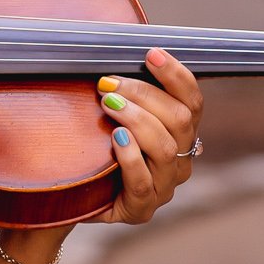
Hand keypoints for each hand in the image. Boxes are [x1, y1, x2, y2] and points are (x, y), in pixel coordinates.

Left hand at [88, 47, 203, 225]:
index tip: (151, 53)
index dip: (176, 75)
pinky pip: (143, 182)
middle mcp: (180, 160)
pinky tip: (116, 139)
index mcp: (181, 135)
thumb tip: (115, 55)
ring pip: (165, 148)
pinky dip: (131, 157)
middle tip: (109, 83)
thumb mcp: (112, 119)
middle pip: (179, 119)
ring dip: (136, 119)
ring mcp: (164, 187)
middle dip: (145, 95)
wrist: (71, 199)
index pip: (191, 101)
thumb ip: (125, 95)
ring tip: (108, 104)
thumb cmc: (96, 152)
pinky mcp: (141, 209)